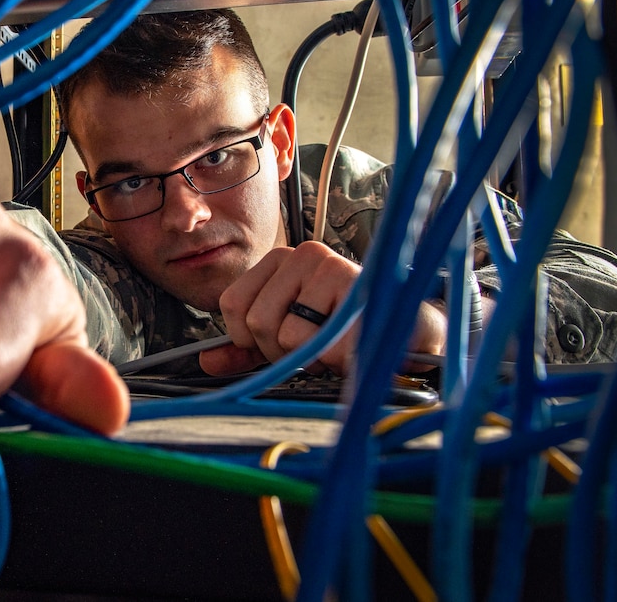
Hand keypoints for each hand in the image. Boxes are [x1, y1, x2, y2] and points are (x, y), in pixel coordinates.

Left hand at [198, 241, 445, 376]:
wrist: (410, 335)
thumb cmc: (344, 334)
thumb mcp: (287, 342)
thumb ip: (247, 349)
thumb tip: (206, 361)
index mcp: (279, 260)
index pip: (232, 305)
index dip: (251, 339)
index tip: (283, 342)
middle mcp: (303, 254)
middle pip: (258, 322)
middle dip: (283, 353)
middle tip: (316, 348)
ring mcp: (333, 266)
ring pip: (289, 336)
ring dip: (314, 358)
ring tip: (337, 345)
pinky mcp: (359, 287)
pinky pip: (325, 344)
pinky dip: (337, 361)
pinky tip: (354, 349)